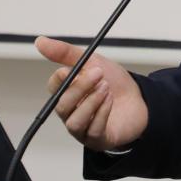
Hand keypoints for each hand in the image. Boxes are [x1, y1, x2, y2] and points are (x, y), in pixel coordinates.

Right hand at [36, 35, 148, 151]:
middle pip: (63, 105)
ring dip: (91, 102)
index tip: (71, 69)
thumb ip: (65, 53)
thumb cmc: (114, 83)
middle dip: (80, 88)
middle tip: (97, 73)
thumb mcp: (92, 61)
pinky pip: (93, 130)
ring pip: (75, 121)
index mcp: (67, 93)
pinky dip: (101, 113)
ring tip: (106, 87)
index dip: (60, 79)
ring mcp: (83, 128)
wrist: (140, 99)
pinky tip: (110, 100)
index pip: (54, 88)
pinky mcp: (97, 139)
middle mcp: (71, 113)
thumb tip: (40, 41)